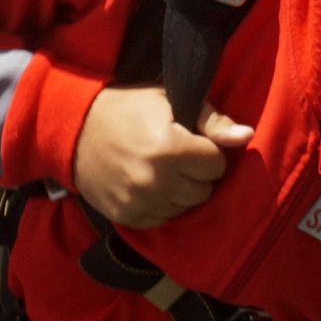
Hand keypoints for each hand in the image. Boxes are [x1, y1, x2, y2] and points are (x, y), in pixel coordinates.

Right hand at [71, 86, 250, 227]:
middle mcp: (156, 180)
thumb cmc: (127, 108)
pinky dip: (162, 205)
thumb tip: (247, 136)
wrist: (73, 129)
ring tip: (162, 170)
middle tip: (177, 156)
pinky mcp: (127, 217)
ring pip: (186, 207)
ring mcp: (140, 202)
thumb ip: (212, 120)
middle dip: (197, 173)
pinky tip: (149, 185)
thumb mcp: (169, 101)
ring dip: (181, 190)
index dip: (207, 151)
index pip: (217, 164)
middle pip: (204, 190)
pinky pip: (164, 219)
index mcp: (170, 148)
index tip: (190, 141)